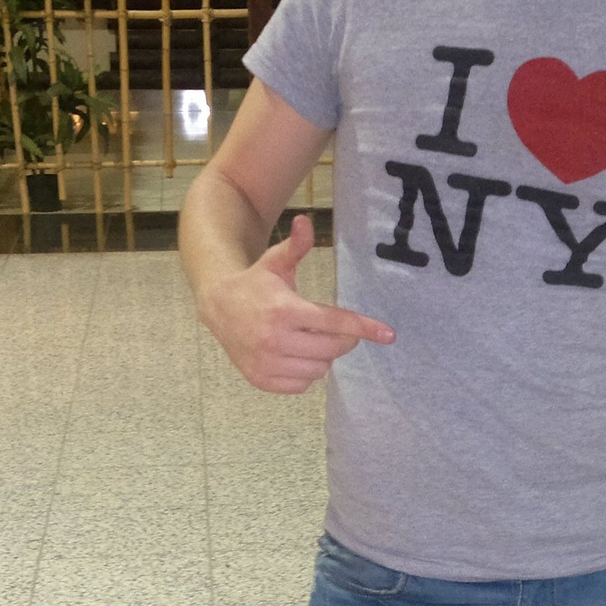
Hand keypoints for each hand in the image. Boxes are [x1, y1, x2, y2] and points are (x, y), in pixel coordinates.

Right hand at [199, 213, 395, 392]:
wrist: (217, 307)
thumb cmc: (255, 284)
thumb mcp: (275, 262)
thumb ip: (296, 246)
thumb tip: (306, 221)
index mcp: (284, 310)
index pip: (334, 322)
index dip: (364, 327)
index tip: (388, 334)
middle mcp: (276, 340)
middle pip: (333, 348)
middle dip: (341, 339)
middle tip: (332, 328)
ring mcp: (268, 363)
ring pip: (320, 369)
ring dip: (322, 356)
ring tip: (306, 339)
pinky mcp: (262, 380)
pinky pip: (302, 385)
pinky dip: (305, 373)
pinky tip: (293, 355)